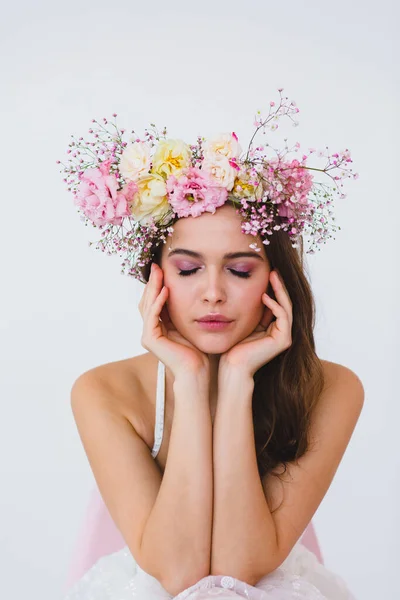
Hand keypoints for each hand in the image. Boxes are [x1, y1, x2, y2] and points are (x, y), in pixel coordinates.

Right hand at [139, 262, 209, 379]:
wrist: (197, 371)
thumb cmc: (197, 351)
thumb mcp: (189, 324)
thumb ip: (183, 310)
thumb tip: (187, 290)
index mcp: (158, 327)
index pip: (153, 301)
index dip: (156, 284)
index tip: (162, 268)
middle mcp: (150, 330)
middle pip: (147, 300)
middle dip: (152, 282)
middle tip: (156, 265)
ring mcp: (148, 335)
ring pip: (147, 306)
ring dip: (153, 288)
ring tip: (159, 273)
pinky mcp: (150, 339)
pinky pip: (152, 316)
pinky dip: (158, 302)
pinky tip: (165, 291)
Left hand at [219, 270, 292, 377]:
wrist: (232, 366)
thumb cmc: (233, 346)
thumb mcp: (244, 321)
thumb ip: (252, 309)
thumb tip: (253, 290)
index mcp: (273, 328)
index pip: (277, 303)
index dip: (273, 287)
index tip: (266, 272)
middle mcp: (282, 332)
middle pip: (284, 303)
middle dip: (279, 285)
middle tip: (273, 270)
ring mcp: (284, 336)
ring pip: (286, 307)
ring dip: (279, 290)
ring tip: (272, 276)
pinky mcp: (283, 340)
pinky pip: (283, 316)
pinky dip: (275, 304)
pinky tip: (264, 296)